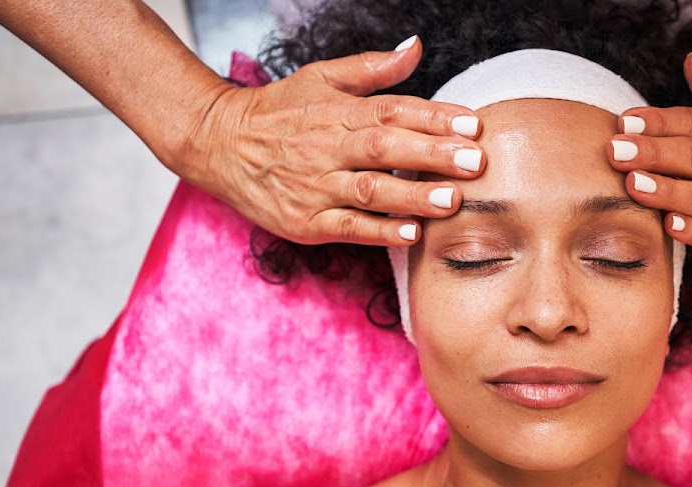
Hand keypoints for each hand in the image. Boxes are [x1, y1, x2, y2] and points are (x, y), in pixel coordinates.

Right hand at [174, 38, 484, 245]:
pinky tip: (411, 234)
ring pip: (370, 191)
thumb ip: (372, 68)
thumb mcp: (321, 78)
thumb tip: (416, 47)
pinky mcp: (304, 222)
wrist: (217, 144)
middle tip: (475, 162)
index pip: (394, 111)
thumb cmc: (279, 112)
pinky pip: (347, 228)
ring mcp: (316, 186)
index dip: (435, 118)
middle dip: (433, 156)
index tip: (473, 125)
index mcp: (338, 111)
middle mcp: (328, 147)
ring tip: (451, 200)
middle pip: (386, 149)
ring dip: (412, 197)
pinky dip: (379, 232)